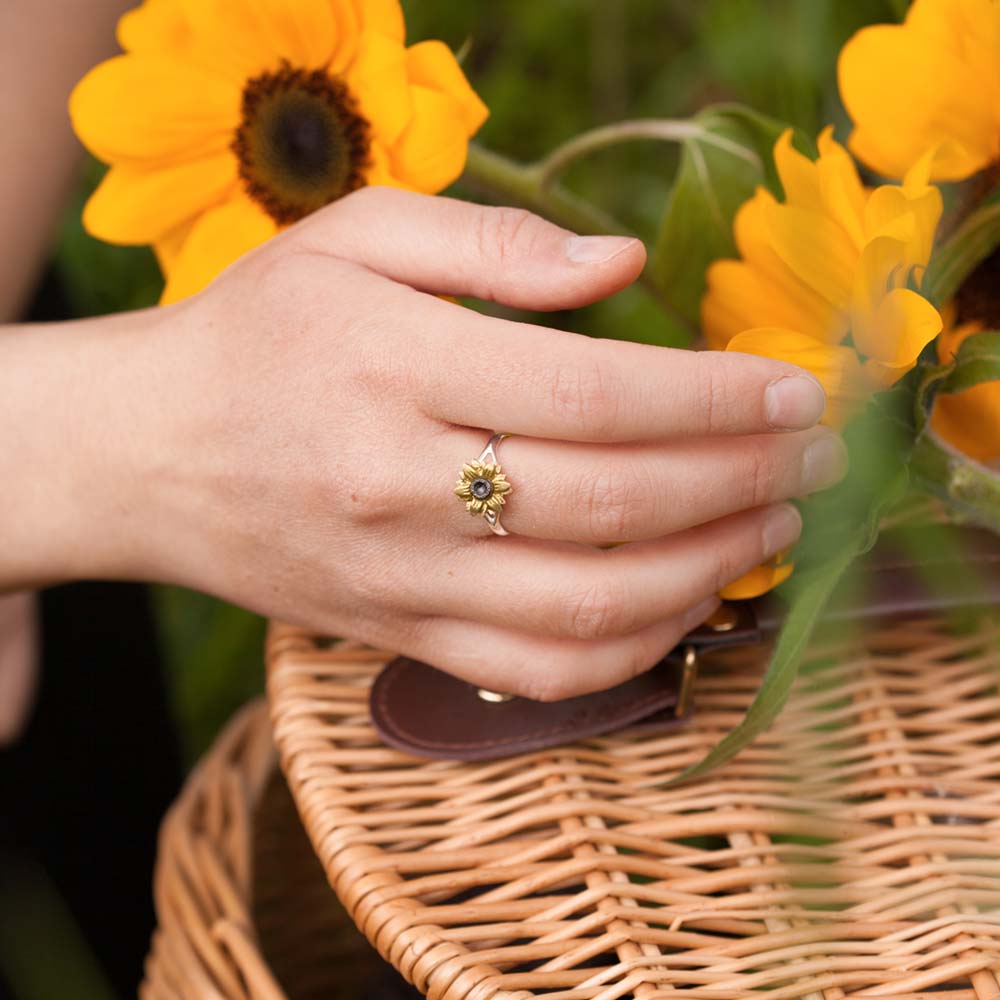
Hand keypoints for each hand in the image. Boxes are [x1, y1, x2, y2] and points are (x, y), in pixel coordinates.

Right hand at [14, 189, 845, 699]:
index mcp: (395, 366)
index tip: (792, 390)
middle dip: (742, 479)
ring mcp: (401, 578)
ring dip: (708, 570)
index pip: (597, 393)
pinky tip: (687, 602)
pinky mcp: (396, 634)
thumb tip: (624, 268)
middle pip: (614, 502)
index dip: (716, 397)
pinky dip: (634, 649)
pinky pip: (538, 671)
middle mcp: (400, 485)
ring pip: (590, 606)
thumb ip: (491, 245)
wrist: (150, 452)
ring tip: (773, 527)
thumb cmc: (257, 333)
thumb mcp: (351, 239)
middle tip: (814, 457)